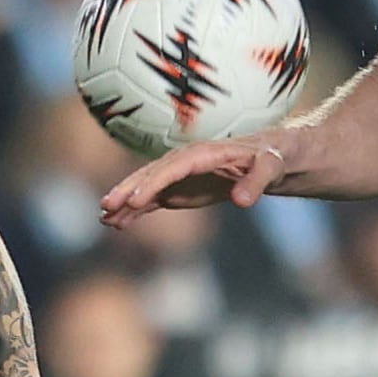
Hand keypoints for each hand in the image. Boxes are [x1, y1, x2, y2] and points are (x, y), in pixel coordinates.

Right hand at [99, 135, 287, 228]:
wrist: (272, 157)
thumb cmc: (274, 157)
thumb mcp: (273, 166)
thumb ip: (258, 180)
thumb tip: (242, 201)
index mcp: (205, 153)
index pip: (173, 168)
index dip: (153, 183)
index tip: (133, 200)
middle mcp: (186, 161)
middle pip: (152, 174)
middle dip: (128, 189)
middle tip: (105, 207)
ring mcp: (180, 176)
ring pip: (146, 188)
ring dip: (125, 202)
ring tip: (104, 218)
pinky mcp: (179, 190)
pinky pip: (152, 200)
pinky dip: (134, 211)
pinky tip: (117, 223)